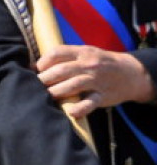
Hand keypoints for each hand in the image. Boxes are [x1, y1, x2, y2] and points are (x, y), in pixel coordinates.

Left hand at [36, 45, 154, 117]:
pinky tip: (70, 112)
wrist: (131, 73)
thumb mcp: (85, 53)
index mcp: (82, 52)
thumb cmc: (99, 63)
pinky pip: (90, 103)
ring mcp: (96, 80)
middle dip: (44, 79)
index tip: (33, 70)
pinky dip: (80, 108)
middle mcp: (89, 65)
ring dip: (55, 91)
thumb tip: (35, 66)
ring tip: (44, 96)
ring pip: (72, 85)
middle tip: (33, 86)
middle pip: (61, 71)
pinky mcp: (103, 96)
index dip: (42, 62)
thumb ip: (64, 57)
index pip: (57, 53)